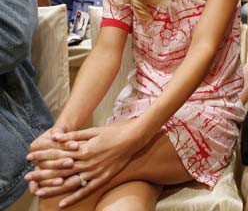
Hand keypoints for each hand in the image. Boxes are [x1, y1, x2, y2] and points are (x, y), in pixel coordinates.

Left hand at [26, 120, 143, 206]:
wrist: (132, 139)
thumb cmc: (112, 133)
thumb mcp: (93, 131)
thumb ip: (74, 135)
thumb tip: (56, 137)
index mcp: (83, 149)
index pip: (58, 154)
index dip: (43, 155)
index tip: (30, 157)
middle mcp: (87, 162)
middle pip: (60, 170)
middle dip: (42, 173)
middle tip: (28, 177)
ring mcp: (94, 172)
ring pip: (70, 183)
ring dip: (53, 188)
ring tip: (38, 191)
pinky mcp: (102, 178)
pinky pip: (86, 190)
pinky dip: (74, 198)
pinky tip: (62, 204)